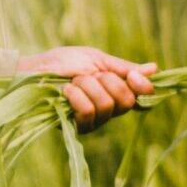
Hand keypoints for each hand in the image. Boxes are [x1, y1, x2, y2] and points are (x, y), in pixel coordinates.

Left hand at [17, 47, 157, 131]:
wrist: (31, 71)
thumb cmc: (60, 63)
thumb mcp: (94, 59)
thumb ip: (122, 68)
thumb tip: (154, 68)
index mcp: (116, 91)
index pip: (142, 97)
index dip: (143, 87)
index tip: (133, 76)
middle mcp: (109, 109)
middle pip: (127, 101)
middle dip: (108, 81)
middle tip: (88, 74)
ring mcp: (94, 121)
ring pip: (107, 105)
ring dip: (88, 86)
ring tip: (72, 82)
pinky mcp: (77, 128)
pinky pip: (88, 113)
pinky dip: (77, 96)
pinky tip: (66, 90)